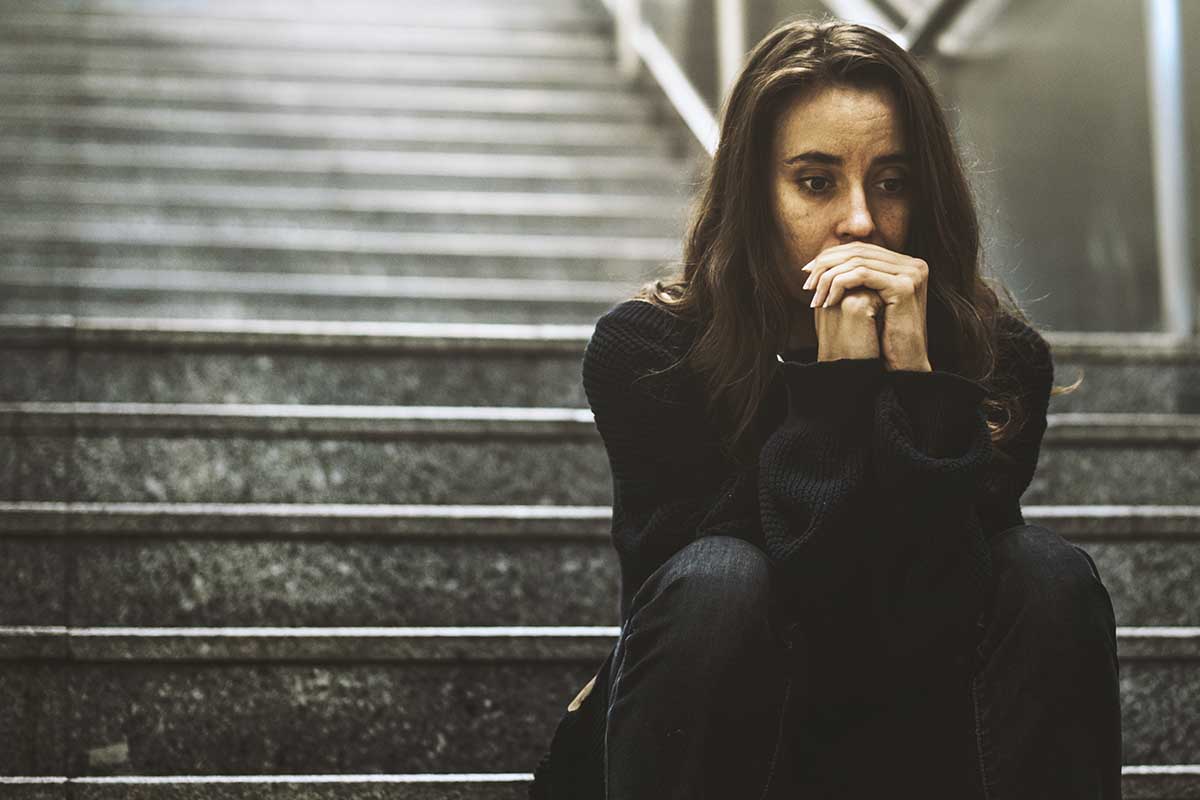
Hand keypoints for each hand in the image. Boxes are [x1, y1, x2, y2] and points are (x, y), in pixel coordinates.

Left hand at [802, 242, 930, 371]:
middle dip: (827, 266)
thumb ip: (855, 278)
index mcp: (905, 264)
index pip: (861, 249)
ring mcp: (911, 273)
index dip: (831, 257)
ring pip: (857, 263)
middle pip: (858, 252)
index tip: (808, 271)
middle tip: (807, 282)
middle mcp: (912, 264)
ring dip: (829, 279)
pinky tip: (828, 302)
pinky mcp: (904, 286)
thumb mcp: (868, 300)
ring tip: (815, 297)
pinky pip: (863, 275)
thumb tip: (823, 259)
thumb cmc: (883, 337)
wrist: (904, 364)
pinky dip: (840, 285)